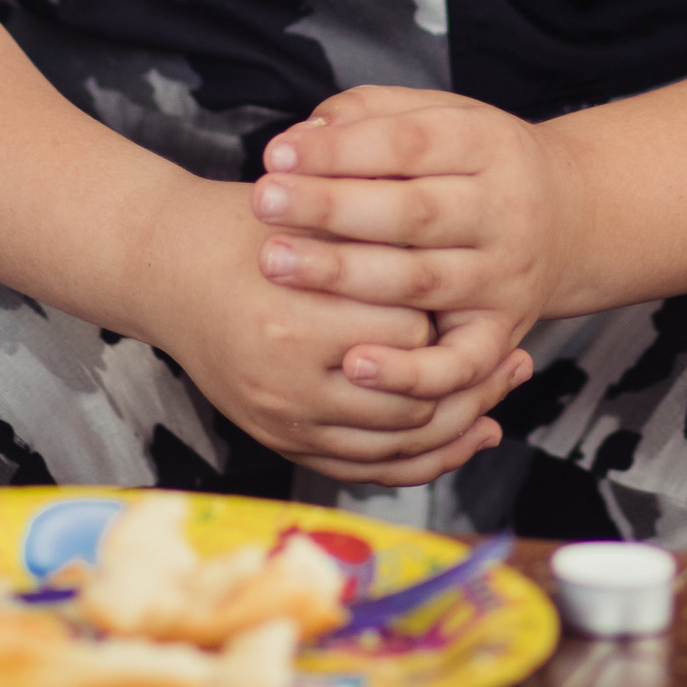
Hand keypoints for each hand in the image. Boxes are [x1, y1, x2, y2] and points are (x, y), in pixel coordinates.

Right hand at [153, 178, 530, 487]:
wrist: (168, 269)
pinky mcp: (279, 442)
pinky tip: (461, 436)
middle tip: (517, 358)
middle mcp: (287, 384)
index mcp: (294, 323)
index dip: (446, 318)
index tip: (477, 303)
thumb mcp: (314, 217)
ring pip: (396, 446)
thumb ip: (381, 247)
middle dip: (471, 382)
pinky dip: (419, 460)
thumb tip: (464, 276)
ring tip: (498, 398)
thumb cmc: (248, 231)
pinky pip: (366, 470)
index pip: (408, 337)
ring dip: (457, 427)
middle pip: (411, 401)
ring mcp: (282, 422)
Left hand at [254, 85, 570, 397]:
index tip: (277, 155)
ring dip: (345, 276)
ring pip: (421, 282)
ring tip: (276, 263)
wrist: (565, 219)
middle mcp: (506, 211)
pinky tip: (353, 364)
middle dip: (332, 208)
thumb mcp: (436, 115)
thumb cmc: (469, 163)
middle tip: (263, 203)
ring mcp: (505, 277)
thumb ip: (369, 115)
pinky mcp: (503, 335)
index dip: (341, 150)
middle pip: (413, 212)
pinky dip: (409, 372)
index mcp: (488, 145)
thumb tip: (301, 137)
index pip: (409, 143)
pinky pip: (459, 364)